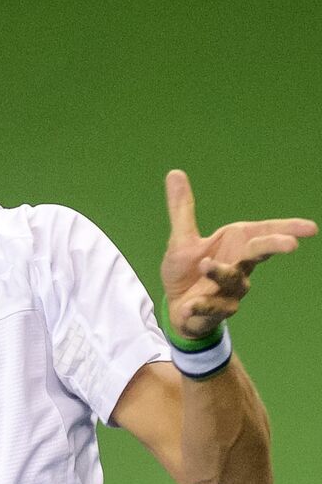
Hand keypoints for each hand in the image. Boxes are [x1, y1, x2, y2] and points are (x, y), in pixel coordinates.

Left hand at [161, 169, 316, 338]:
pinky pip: (213, 307)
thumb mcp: (181, 239)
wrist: (177, 307)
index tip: (311, 228)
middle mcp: (241, 265)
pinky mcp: (219, 311)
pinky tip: (189, 306)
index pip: (264, 232)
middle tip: (291, 245)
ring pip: (234, 279)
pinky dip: (202, 306)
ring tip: (204, 265)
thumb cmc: (187, 270)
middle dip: (274, 247)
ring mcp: (233, 290)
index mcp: (236, 243)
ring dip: (220, 272)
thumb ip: (182, 209)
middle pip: (260, 253)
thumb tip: (174, 173)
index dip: (287, 228)